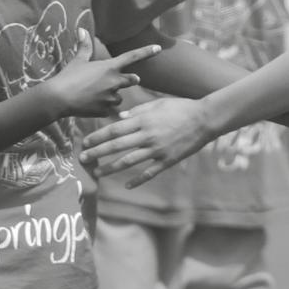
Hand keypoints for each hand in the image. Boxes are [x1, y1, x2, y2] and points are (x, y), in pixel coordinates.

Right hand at [48, 29, 160, 117]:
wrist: (58, 98)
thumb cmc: (68, 76)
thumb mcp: (78, 60)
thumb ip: (84, 46)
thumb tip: (82, 30)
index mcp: (109, 67)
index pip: (132, 57)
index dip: (147, 52)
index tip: (158, 48)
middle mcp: (114, 82)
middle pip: (132, 80)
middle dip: (130, 80)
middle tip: (117, 81)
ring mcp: (110, 97)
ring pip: (119, 97)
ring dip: (113, 96)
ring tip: (95, 94)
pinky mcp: (105, 111)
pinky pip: (109, 109)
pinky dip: (103, 107)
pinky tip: (91, 104)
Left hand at [80, 96, 212, 187]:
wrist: (205, 119)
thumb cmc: (181, 108)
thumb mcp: (158, 104)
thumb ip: (138, 110)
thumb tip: (120, 117)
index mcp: (144, 120)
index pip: (115, 129)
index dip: (98, 136)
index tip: (86, 141)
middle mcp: (147, 136)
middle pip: (117, 146)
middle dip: (98, 152)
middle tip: (83, 158)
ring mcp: (157, 150)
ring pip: (129, 161)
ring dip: (111, 167)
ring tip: (98, 172)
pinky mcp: (168, 160)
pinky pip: (150, 172)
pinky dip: (137, 180)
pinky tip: (126, 185)